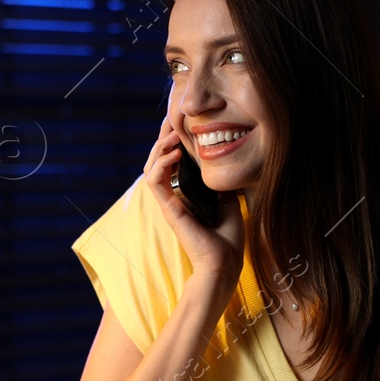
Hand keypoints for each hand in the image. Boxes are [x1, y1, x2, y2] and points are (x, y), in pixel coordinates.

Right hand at [140, 115, 243, 286]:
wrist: (225, 262)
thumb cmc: (228, 236)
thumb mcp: (228, 198)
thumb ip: (220, 180)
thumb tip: (225, 158)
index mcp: (186, 191)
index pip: (172, 159)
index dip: (173, 138)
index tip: (182, 120)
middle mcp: (174, 195)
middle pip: (158, 159)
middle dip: (163, 136)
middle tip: (172, 118)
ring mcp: (169, 202)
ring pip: (151, 167)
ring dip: (159, 147)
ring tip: (171, 134)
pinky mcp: (168, 209)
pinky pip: (155, 181)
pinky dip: (161, 164)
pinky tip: (174, 154)